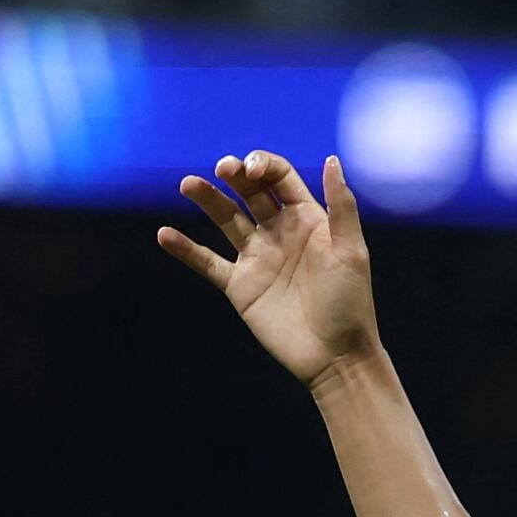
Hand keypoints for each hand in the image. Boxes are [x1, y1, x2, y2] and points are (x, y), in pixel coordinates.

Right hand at [158, 151, 377, 388]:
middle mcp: (279, 232)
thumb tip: (331, 159)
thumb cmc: (351, 304)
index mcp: (307, 218)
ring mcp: (257, 258)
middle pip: (249, 192)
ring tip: (188, 184)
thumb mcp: (351, 251)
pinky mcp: (240, 286)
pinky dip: (185, 250)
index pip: (279, 178)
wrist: (336, 357)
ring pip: (225, 219)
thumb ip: (341, 206)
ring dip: (207, 199)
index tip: (251, 171)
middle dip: (234, 175)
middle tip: (223, 168)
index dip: (263, 166)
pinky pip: (207, 262)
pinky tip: (164, 235)